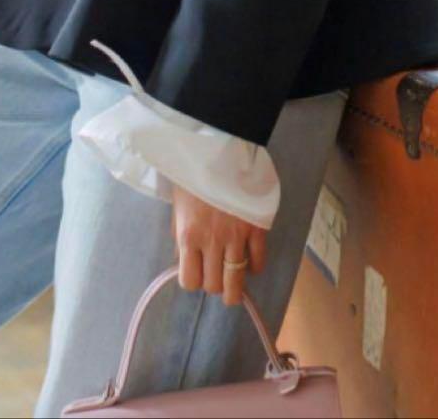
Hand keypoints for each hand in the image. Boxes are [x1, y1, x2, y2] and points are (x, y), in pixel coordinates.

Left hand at [171, 185, 268, 306]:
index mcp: (189, 236)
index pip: (190, 281)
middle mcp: (212, 241)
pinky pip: (259, 259)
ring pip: (236, 280)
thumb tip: (184, 257)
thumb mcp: (178, 205)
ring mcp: (237, 236)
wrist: (219, 148)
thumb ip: (181, 233)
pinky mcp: (257, 227)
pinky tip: (252, 264)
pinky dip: (255, 266)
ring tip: (234, 289)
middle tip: (215, 278)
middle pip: (213, 285)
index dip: (193, 281)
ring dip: (234, 289)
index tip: (196, 274)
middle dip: (213, 285)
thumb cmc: (193, 175)